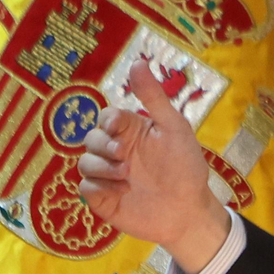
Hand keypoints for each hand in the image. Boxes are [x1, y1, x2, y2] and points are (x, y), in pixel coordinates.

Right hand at [77, 60, 229, 273]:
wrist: (189, 211)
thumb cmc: (186, 167)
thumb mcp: (174, 128)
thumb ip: (154, 98)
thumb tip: (138, 62)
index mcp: (131, 131)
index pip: (105, 117)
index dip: (107, 120)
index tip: (117, 126)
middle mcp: (116, 151)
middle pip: (90, 138)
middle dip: (103, 145)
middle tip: (124, 156)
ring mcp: (107, 175)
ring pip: (84, 163)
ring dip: (102, 168)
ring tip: (128, 177)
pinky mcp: (103, 198)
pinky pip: (84, 188)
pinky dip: (98, 188)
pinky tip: (121, 192)